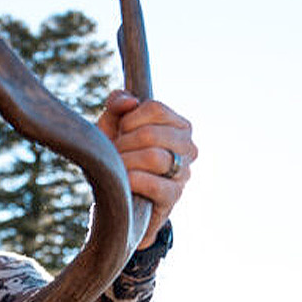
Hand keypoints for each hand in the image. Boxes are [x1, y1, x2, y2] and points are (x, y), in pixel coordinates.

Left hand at [95, 90, 196, 249]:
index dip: (129, 119)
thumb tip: (130, 102)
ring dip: (125, 162)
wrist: (119, 199)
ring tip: (117, 168)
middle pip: (151, 133)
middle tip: (113, 154)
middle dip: (123, 143)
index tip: (119, 131)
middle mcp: (188, 147)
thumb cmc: (119, 156)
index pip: (156, 108)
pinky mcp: (174, 196)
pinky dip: (134, 181)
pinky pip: (155, 185)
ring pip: (153, 157)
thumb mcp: (112, 125)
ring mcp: (184, 173)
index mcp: (179, 125)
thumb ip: (118, 104)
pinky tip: (124, 183)